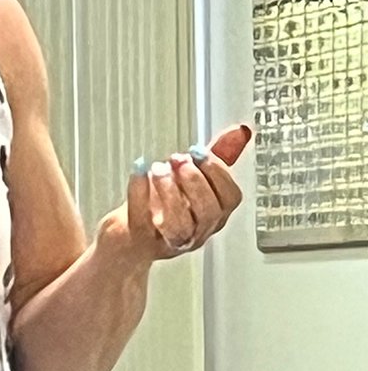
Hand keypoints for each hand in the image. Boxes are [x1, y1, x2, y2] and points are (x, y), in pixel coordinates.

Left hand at [102, 124, 252, 266]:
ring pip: (179, 224)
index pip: (230, 198)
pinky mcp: (139, 238)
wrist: (129, 237)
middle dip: (195, 180)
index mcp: (213, 216)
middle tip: (178, 158)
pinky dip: (139, 192)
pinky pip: (141, 220)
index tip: (200, 152)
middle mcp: (196, 231)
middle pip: (208, 212)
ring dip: (169, 190)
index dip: (218, 173)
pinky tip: (138, 170)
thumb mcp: (194, 179)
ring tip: (158, 167)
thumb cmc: (164, 207)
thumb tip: (241, 132)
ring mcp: (168, 239)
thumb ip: (218, 155)